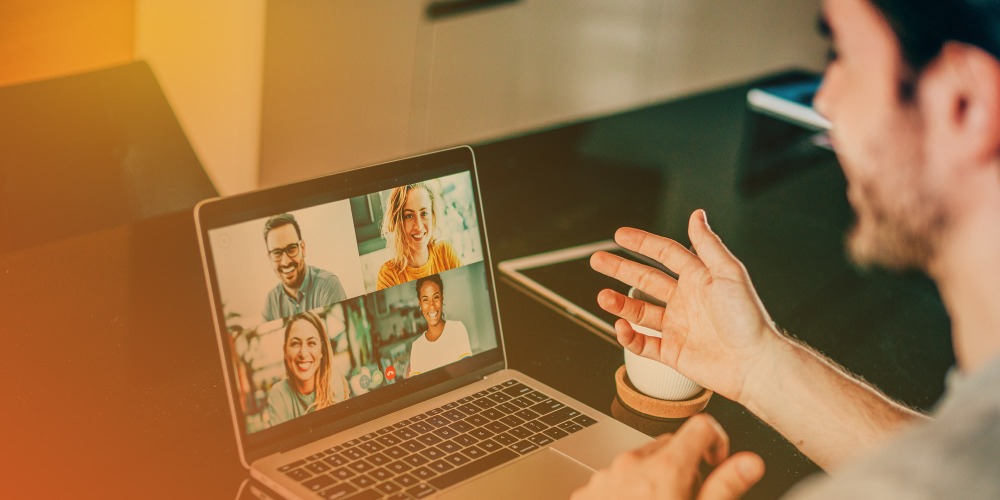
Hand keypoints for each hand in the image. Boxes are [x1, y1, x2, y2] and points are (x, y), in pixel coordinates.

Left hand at [572, 414, 764, 499]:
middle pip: (669, 447)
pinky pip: (614, 481)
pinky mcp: (588, 493)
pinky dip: (628, 493)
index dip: (716, 443)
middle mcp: (633, 464)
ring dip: (654, 480)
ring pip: (640, 464)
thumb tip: (750, 463)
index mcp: (667, 468)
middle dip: (685, 467)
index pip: (700, 427)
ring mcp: (606, 477)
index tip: (716, 464)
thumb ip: (725, 487)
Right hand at [590, 210, 779, 403]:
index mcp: (699, 279)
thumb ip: (708, 244)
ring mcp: (678, 327)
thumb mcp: (729, 273)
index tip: (620, 235)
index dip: (643, 243)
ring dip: (619, 303)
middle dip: (620, 268)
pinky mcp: (673, 352)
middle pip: (645, 280)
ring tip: (602, 297)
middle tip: (598, 260)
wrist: (755, 363)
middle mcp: (686, 301)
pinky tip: (621, 327)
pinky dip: (629, 336)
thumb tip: (697, 215)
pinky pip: (643, 343)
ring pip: (639, 311)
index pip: (666, 254)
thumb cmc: (748, 319)